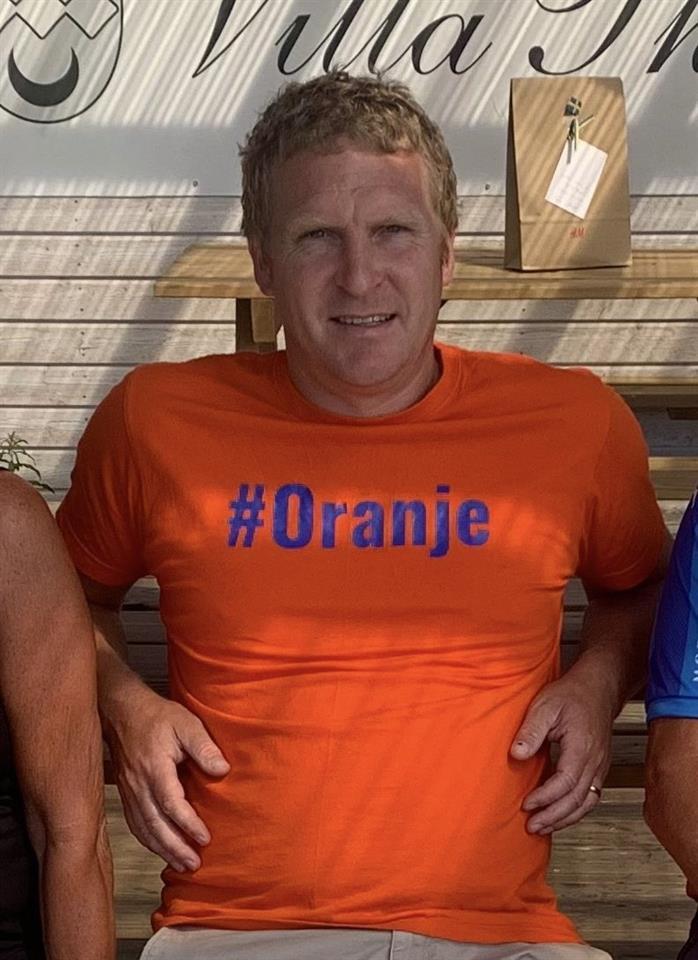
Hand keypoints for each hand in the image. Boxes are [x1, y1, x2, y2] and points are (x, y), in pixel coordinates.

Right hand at [106, 686, 229, 870]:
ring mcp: (129, 792)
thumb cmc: (156, 717)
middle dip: (175, 848)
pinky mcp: (126, 794)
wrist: (122, 711)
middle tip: (194, 864)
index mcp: (155, 769)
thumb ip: (204, 746)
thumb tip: (222, 768)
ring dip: (162, 849)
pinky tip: (161, 849)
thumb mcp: (185, 723)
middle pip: (155, 825)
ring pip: (144, 829)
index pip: (171, 804)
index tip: (205, 838)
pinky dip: (148, 840)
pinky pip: (135, 823)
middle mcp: (139, 785)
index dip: (188, 824)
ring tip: (181, 864)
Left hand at [510, 673, 612, 834]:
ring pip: (587, 802)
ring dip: (565, 818)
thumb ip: (531, 731)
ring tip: (543, 827)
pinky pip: (591, 796)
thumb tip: (517, 754)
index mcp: (582, 747)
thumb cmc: (572, 695)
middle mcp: (595, 761)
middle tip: (532, 826)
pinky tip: (561, 815)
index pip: (566, 782)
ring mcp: (600, 766)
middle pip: (578, 799)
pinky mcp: (599, 768)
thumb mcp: (545, 705)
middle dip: (554, 816)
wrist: (597, 688)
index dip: (546, 797)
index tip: (527, 804)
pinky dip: (576, 810)